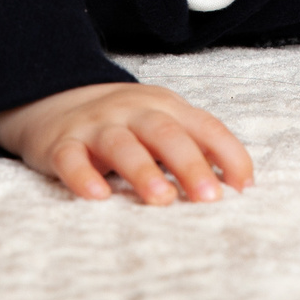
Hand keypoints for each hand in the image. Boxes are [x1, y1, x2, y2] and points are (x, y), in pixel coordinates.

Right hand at [0, 81, 254, 204]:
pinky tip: (97, 196)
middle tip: (209, 199)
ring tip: (161, 200)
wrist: (55, 99)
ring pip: (121, 145)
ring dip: (143, 172)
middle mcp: (134, 112)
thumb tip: (241, 185)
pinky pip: (71, 159)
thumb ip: (198, 147)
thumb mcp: (164, 124)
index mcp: (167, 108)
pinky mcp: (61, 144)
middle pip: (165, 134)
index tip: (244, 187)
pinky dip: (83, 176)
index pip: (205, 126)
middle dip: (190, 164)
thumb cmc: (126, 124)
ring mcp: (97, 127)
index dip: (229, 154)